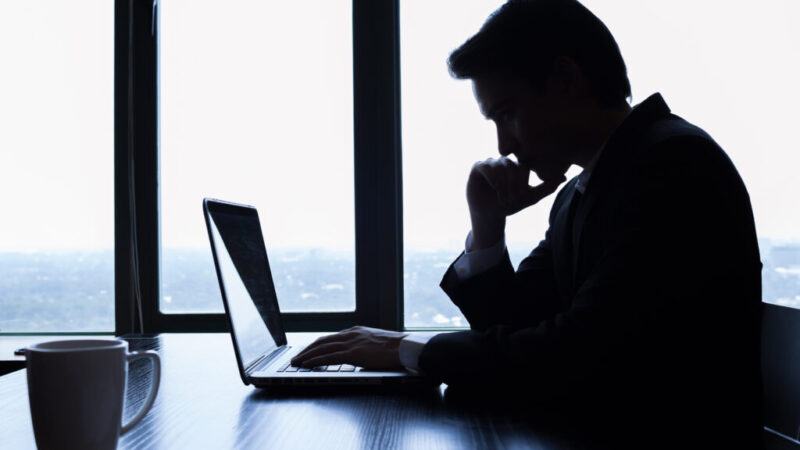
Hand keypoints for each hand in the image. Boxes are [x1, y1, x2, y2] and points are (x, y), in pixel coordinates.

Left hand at [291, 326, 408, 369]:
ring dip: (307, 355)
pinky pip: (328, 356)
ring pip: (322, 348)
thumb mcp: (377, 344)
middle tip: (297, 357)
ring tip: (296, 362)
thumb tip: (362, 354)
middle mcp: (351, 334)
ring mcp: (351, 342)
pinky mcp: (352, 352)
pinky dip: (315, 360)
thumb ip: (366, 347)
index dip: (318, 345)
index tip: (309, 350)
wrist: (405, 347)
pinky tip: (307, 364)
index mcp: (357, 332)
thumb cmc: (396, 348)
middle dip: (308, 349)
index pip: (331, 338)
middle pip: (322, 341)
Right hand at [466, 157, 564, 249]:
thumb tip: (564, 177)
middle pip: (511, 166)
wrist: (489, 214)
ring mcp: (490, 163)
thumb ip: (546, 188)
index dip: (523, 182)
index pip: (523, 167)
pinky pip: (486, 166)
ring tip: (503, 198)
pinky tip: (496, 188)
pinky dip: (492, 177)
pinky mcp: (478, 167)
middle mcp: (504, 162)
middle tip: (512, 199)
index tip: (521, 197)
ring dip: (503, 183)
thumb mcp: (529, 198)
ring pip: (499, 165)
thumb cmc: (509, 205)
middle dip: (513, 184)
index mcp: (517, 167)